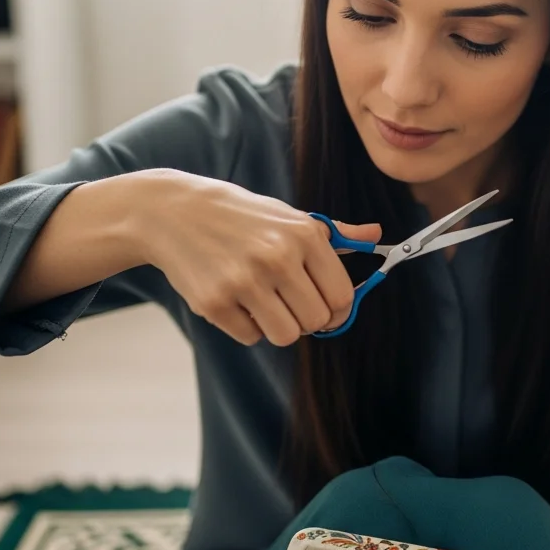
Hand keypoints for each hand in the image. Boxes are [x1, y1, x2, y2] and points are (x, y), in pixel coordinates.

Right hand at [135, 171, 380, 345]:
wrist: (173, 212)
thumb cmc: (242, 217)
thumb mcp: (290, 216)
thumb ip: (336, 234)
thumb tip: (376, 234)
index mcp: (304, 236)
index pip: (341, 297)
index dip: (336, 308)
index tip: (323, 304)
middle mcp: (278, 258)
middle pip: (316, 321)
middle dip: (306, 318)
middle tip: (288, 301)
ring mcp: (244, 282)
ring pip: (286, 336)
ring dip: (278, 326)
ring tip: (263, 301)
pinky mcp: (214, 302)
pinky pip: (250, 337)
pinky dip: (246, 326)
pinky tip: (234, 299)